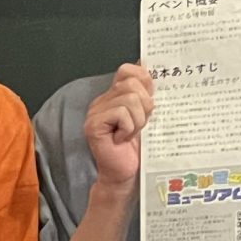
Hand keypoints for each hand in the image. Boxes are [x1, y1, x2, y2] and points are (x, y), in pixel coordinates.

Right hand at [84, 62, 153, 190]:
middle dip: (144, 105)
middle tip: (138, 125)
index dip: (143, 82)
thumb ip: (145, 92)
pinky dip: (129, 128)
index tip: (147, 103)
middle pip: (131, 83)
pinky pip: (121, 113)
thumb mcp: (146, 114)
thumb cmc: (136, 148)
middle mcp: (101, 101)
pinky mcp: (94, 126)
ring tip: (130, 134)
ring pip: (129, 99)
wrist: (125, 174)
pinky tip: (122, 139)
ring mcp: (95, 113)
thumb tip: (145, 65)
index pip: (127, 70)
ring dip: (138, 120)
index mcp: (112, 96)